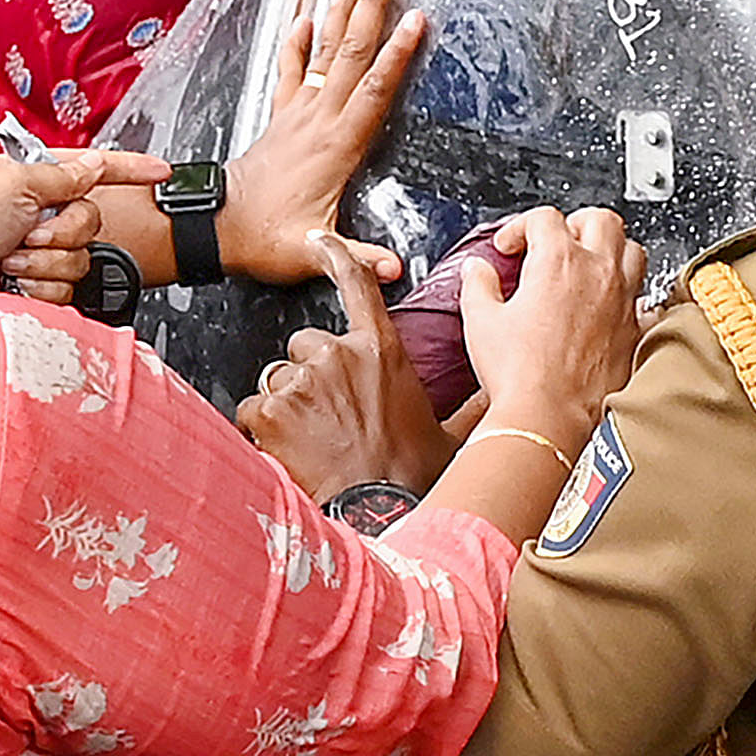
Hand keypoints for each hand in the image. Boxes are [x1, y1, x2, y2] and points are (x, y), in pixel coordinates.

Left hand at [0, 147, 170, 295]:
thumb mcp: (15, 180)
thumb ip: (64, 174)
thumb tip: (93, 162)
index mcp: (36, 181)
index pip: (93, 171)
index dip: (128, 169)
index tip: (159, 170)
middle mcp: (38, 215)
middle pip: (91, 222)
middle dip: (62, 230)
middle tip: (29, 230)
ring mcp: (37, 253)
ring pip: (79, 259)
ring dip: (44, 260)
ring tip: (12, 258)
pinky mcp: (34, 287)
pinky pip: (64, 289)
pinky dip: (38, 286)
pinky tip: (13, 280)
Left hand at [225, 0, 427, 288]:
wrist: (217, 228)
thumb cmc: (267, 240)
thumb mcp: (315, 254)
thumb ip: (356, 259)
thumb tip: (393, 268)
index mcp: (336, 146)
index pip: (374, 90)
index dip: (397, 55)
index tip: (416, 19)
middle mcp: (317, 120)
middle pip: (351, 54)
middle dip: (372, 9)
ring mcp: (297, 114)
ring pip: (324, 51)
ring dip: (340, 11)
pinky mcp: (280, 116)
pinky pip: (291, 68)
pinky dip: (298, 40)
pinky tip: (306, 14)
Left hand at [239, 234, 456, 498]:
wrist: (376, 516)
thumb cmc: (411, 477)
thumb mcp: (451, 434)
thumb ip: (472, 404)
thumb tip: (503, 394)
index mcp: (381, 351)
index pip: (356, 286)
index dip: (336, 256)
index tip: (318, 239)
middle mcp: (338, 355)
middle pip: (305, 344)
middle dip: (310, 375)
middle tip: (327, 418)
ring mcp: (301, 380)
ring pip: (277, 378)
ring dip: (286, 406)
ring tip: (311, 442)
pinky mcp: (270, 410)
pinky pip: (252, 409)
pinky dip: (261, 430)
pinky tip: (287, 453)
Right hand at [459, 207, 647, 447]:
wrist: (548, 417)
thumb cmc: (518, 373)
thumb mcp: (481, 320)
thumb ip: (478, 285)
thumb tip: (477, 270)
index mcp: (559, 261)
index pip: (545, 218)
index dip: (521, 226)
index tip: (511, 247)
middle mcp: (598, 274)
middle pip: (601, 220)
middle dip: (576, 223)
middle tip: (557, 241)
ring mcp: (622, 302)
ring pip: (633, 251)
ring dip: (611, 250)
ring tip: (589, 265)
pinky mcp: (635, 333)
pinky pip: (644, 301)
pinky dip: (630, 298)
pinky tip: (612, 309)